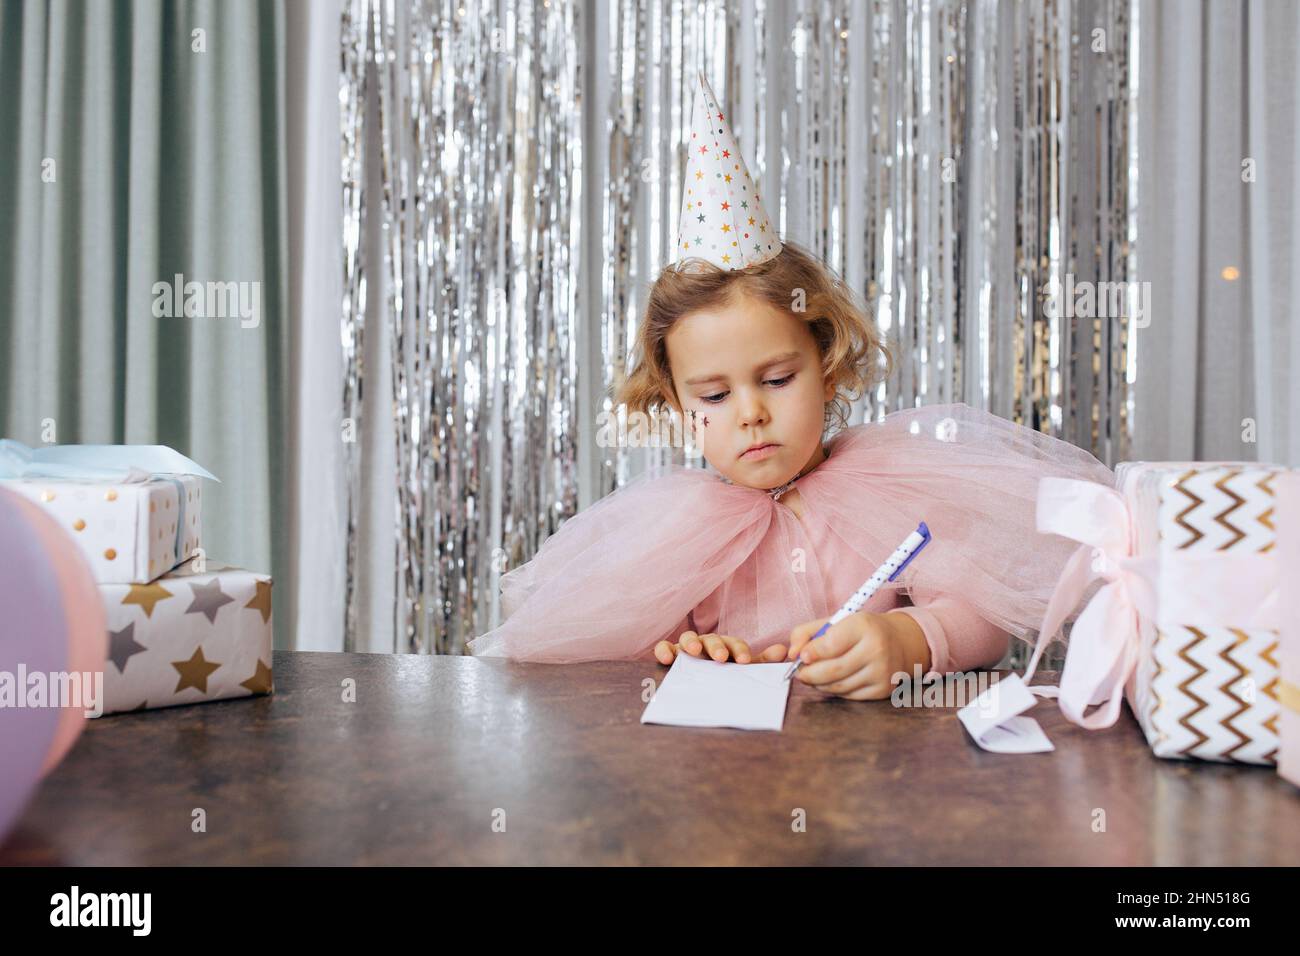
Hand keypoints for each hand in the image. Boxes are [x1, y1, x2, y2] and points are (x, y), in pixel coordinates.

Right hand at [654, 630, 789, 665]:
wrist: (701, 692)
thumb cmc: (723, 678)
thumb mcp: (743, 672)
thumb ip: (762, 663)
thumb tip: (783, 651)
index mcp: (725, 647)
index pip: (733, 643)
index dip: (739, 649)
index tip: (744, 661)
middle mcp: (706, 644)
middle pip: (711, 638)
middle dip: (716, 646)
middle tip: (721, 658)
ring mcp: (686, 649)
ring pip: (687, 638)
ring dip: (690, 642)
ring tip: (693, 651)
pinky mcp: (670, 655)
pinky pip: (664, 647)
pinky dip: (664, 649)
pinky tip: (666, 658)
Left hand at [785, 612, 919, 699]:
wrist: (902, 641)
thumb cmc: (862, 630)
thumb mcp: (837, 620)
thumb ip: (807, 632)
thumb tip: (791, 654)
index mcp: (863, 626)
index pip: (831, 644)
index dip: (811, 652)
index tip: (801, 656)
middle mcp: (876, 649)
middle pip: (833, 670)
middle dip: (809, 674)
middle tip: (800, 673)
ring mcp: (882, 672)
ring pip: (839, 686)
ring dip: (819, 684)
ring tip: (813, 677)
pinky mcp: (883, 689)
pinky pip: (850, 695)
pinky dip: (835, 690)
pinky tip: (831, 682)